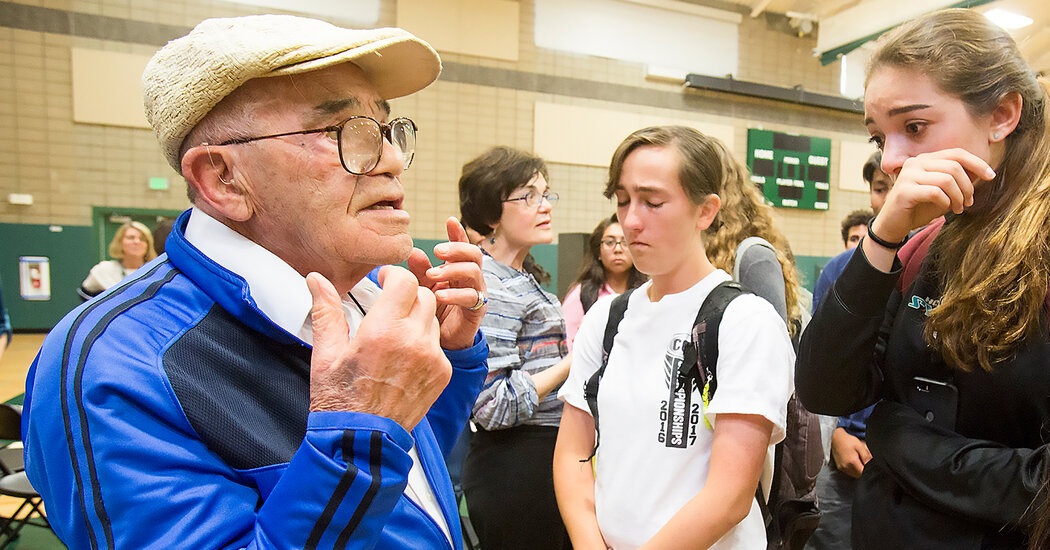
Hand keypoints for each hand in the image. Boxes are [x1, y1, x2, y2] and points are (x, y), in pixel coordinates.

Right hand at [306, 267, 451, 429]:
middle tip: (389, 304)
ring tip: (394, 333)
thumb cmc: (339, 399)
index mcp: (384, 331)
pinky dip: (424, 343)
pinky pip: (438, 345)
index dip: (394, 274)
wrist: (361, 440)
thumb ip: (326, 311)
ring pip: (432, 320)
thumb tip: (316, 280)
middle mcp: (413, 341)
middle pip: (424, 296)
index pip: (405, 281)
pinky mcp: (441, 373)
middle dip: (406, 294)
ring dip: (416, 318)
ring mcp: (432, 358)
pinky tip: (404, 356)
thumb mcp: (326, 353)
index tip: (384, 278)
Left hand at [407, 217, 485, 349]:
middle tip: (437, 251)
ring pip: (474, 272)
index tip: (449, 221)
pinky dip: (454, 294)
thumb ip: (420, 270)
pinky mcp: (476, 311)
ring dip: (453, 270)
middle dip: (456, 249)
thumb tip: (413, 251)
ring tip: (433, 275)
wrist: (442, 341)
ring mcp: (476, 293)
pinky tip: (439, 295)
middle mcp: (471, 278)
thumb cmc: (435, 310)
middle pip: (474, 255)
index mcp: (459, 269)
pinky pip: (471, 298)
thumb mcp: (424, 287)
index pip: (462, 246)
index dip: (458, 233)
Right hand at [831, 427, 870, 478]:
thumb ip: (866, 456)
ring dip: (858, 469)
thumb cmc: (848, 441)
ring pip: (855, 475)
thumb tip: (872, 464)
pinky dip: (853, 469)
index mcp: (851, 462)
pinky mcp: (840, 468)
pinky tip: (853, 461)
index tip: (869, 463)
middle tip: (863, 459)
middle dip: (863, 469)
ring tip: (858, 459)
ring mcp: (842, 468)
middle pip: (859, 475)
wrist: (835, 438)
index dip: (868, 469)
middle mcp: (846, 467)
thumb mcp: (860, 446)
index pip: (863, 472)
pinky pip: (850, 472)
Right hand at [872, 148, 994, 242]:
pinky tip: (945, 209)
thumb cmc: (919, 207)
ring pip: (946, 179)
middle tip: (969, 202)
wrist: (893, 224)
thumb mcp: (942, 192)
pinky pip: (935, 192)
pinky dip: (945, 202)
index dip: (977, 163)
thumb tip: (981, 171)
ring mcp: (908, 175)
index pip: (956, 153)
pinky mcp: (904, 191)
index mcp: (925, 159)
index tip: (991, 176)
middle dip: (968, 186)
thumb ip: (957, 180)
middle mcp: (915, 163)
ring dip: (959, 196)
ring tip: (959, 208)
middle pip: (954, 166)